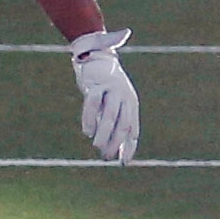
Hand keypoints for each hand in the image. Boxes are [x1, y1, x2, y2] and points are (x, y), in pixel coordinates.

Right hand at [70, 29, 138, 163]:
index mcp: (132, 104)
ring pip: (109, 115)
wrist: (97, 56)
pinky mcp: (96, 85)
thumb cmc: (106, 87)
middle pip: (123, 124)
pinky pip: (93, 103)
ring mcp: (111, 90)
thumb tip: (115, 150)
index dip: (129, 147)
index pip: (133, 130)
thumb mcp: (114, 104)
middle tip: (105, 156)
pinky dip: (89, 118)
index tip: (123, 162)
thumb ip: (115, 123)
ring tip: (98, 147)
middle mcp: (125, 97)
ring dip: (104, 133)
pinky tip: (86, 131)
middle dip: (115, 143)